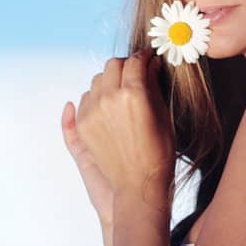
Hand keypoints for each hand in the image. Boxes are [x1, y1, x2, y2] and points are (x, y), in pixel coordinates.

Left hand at [67, 50, 174, 214]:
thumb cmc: (158, 154)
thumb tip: (150, 65)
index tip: (148, 60)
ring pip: (96, 80)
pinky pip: (84, 99)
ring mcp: (91, 113)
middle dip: (125, 66)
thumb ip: (154, 86)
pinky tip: (106, 104)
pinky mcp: (82, 126)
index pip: (135, 61)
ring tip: (122, 93)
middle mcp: (109, 100)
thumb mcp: (163, 117)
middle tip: (135, 75)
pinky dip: (95, 98)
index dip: (144, 58)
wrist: (138, 187)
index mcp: (133, 94)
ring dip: (109, 81)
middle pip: (112, 66)